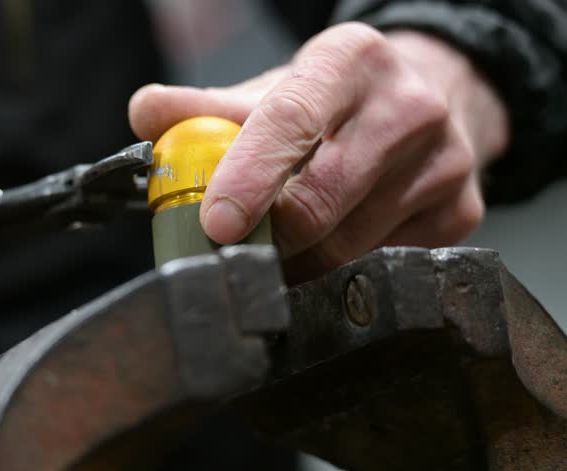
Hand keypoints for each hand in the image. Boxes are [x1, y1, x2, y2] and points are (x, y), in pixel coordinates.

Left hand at [130, 23, 508, 279]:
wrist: (425, 99)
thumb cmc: (335, 101)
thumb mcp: (274, 92)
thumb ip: (205, 108)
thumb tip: (147, 115)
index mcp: (350, 61)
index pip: (291, 122)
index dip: (248, 178)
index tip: (215, 222)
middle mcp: (409, 106)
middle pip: (320, 199)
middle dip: (266, 237)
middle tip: (234, 249)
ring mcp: (445, 162)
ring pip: (348, 244)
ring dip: (296, 262)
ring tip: (274, 252)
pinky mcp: (461, 212)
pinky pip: (380, 264)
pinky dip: (339, 269)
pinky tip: (326, 248)